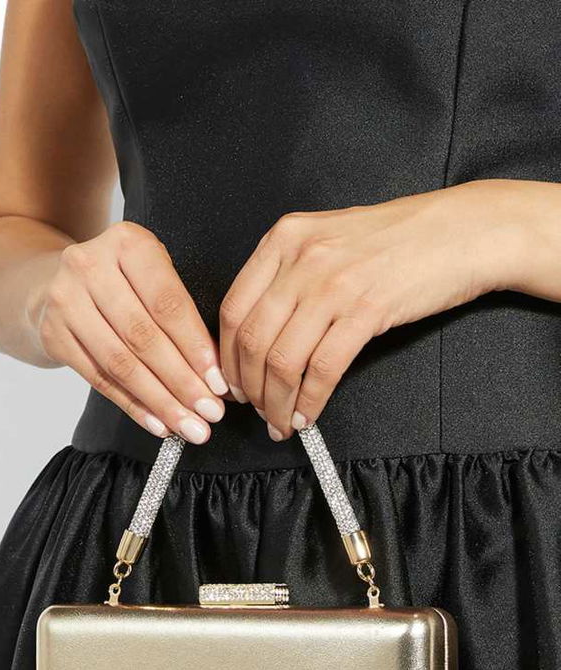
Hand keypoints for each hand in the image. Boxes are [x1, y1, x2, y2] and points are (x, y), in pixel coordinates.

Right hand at [37, 220, 228, 442]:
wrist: (53, 284)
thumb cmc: (121, 282)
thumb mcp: (151, 275)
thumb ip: (181, 312)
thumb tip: (216, 377)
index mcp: (128, 243)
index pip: (168, 304)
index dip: (196, 348)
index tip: (220, 383)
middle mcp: (90, 265)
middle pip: (144, 337)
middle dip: (182, 382)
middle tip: (210, 413)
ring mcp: (64, 300)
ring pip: (120, 363)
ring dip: (160, 401)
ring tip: (189, 426)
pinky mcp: (52, 334)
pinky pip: (99, 379)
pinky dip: (133, 405)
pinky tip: (158, 423)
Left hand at [219, 180, 524, 440]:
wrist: (461, 230)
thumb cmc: (394, 239)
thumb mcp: (326, 239)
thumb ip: (287, 274)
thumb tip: (254, 335)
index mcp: (284, 238)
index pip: (232, 308)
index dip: (224, 357)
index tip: (230, 384)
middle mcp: (301, 258)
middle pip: (251, 340)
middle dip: (248, 388)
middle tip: (255, 412)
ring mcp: (334, 283)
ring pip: (283, 360)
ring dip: (276, 402)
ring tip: (281, 422)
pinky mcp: (367, 309)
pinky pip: (323, 369)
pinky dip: (310, 401)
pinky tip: (308, 415)